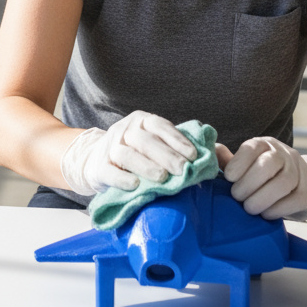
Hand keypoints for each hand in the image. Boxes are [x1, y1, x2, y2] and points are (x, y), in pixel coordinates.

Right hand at [60, 111, 197, 195]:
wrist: (94, 160)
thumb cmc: (135, 154)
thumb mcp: (153, 143)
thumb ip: (176, 146)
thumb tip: (212, 154)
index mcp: (140, 121)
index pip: (159, 125)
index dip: (176, 139)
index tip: (193, 155)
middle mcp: (124, 131)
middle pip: (144, 140)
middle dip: (166, 155)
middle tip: (183, 169)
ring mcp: (109, 148)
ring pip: (126, 154)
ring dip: (146, 166)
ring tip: (163, 178)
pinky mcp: (98, 168)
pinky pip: (109, 172)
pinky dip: (122, 178)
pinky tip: (135, 185)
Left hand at [220, 137, 306, 221]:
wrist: (305, 187)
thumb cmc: (266, 177)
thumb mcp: (247, 166)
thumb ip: (228, 161)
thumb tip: (209, 154)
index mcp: (264, 145)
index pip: (252, 147)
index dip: (238, 163)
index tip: (228, 178)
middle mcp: (284, 154)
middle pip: (269, 164)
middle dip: (248, 183)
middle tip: (236, 197)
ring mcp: (300, 173)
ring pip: (283, 183)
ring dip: (261, 198)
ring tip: (249, 208)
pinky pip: (294, 200)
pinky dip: (276, 210)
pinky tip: (265, 214)